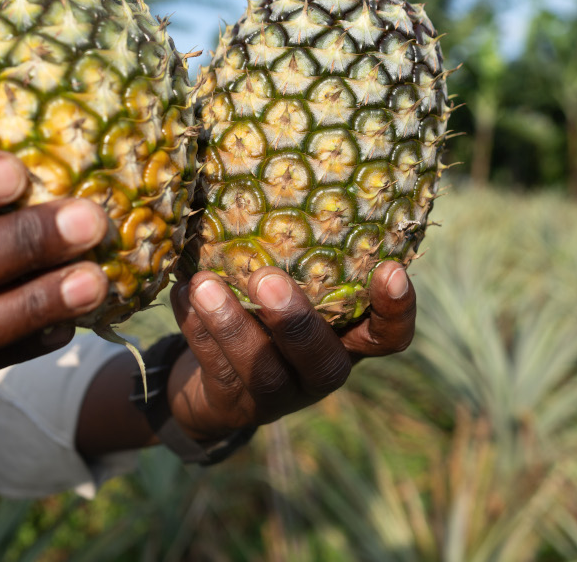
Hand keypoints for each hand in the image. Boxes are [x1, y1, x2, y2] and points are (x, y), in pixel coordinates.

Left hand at [166, 262, 416, 441]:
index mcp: (345, 341)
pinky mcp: (232, 407)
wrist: (213, 385)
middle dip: (295, 321)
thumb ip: (295, 258)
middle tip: (266, 280)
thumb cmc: (263, 314)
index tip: (391, 269)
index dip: (397, 309)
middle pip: (322, 361)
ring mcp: (277, 397)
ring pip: (263, 372)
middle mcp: (318, 372)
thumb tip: (273, 170)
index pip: (389, 337)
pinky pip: (214, 370)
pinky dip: (194, 329)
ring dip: (232, 326)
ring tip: (204, 285)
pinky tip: (180, 294)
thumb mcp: (289, 289)